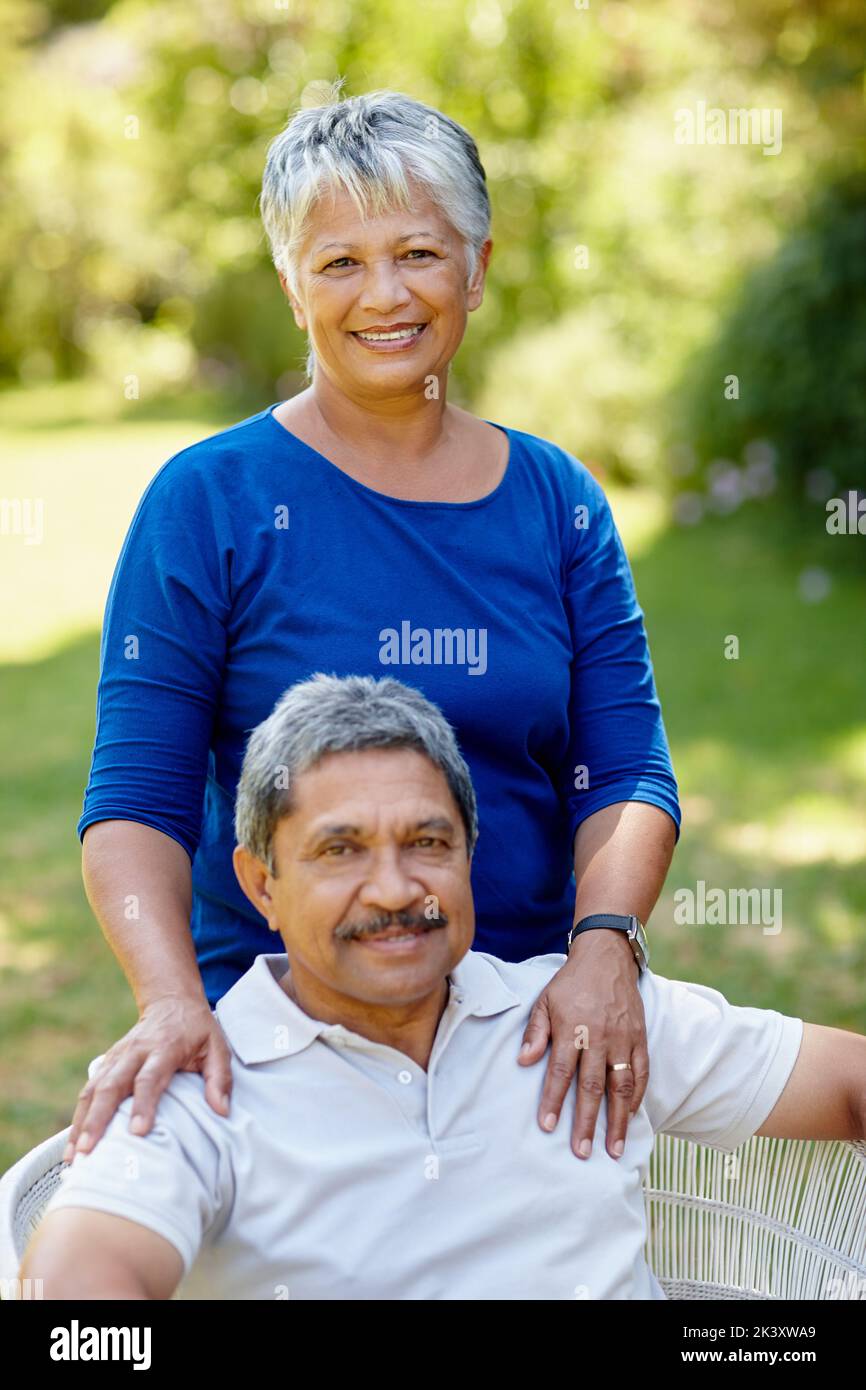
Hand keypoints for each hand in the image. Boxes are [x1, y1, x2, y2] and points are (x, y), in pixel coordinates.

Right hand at [62, 994, 232, 1162]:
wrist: (171, 1001)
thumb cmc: (197, 1030)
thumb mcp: (217, 1046)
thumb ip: (220, 1078)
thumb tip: (222, 1110)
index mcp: (164, 1048)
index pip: (149, 1078)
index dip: (143, 1104)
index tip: (138, 1132)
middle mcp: (135, 1052)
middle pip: (111, 1085)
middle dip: (98, 1119)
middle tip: (88, 1150)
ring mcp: (117, 1057)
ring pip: (94, 1089)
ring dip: (81, 1122)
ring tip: (75, 1156)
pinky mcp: (106, 1062)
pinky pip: (88, 1090)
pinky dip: (78, 1117)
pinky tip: (73, 1145)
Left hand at [518, 929, 648, 1158]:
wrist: (606, 957)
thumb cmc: (571, 982)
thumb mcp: (545, 1000)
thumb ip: (535, 1032)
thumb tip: (523, 1061)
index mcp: (572, 1028)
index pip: (561, 1071)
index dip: (554, 1099)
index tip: (548, 1126)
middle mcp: (600, 1036)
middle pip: (592, 1086)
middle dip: (587, 1121)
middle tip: (582, 1152)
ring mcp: (623, 1038)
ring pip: (621, 1086)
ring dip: (618, 1120)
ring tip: (614, 1148)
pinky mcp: (640, 1037)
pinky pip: (641, 1072)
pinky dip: (637, 1096)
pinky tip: (631, 1117)